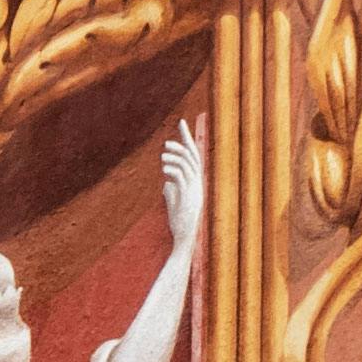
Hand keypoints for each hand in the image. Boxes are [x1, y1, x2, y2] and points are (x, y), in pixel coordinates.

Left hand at [158, 118, 203, 248]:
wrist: (184, 238)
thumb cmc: (179, 222)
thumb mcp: (174, 204)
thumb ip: (172, 192)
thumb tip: (166, 184)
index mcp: (196, 182)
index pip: (194, 156)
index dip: (188, 139)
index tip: (181, 124)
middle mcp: (198, 183)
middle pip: (193, 156)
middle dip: (183, 143)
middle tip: (166, 141)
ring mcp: (195, 189)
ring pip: (187, 164)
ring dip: (174, 156)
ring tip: (162, 156)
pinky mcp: (188, 196)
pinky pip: (181, 176)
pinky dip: (172, 169)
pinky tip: (164, 168)